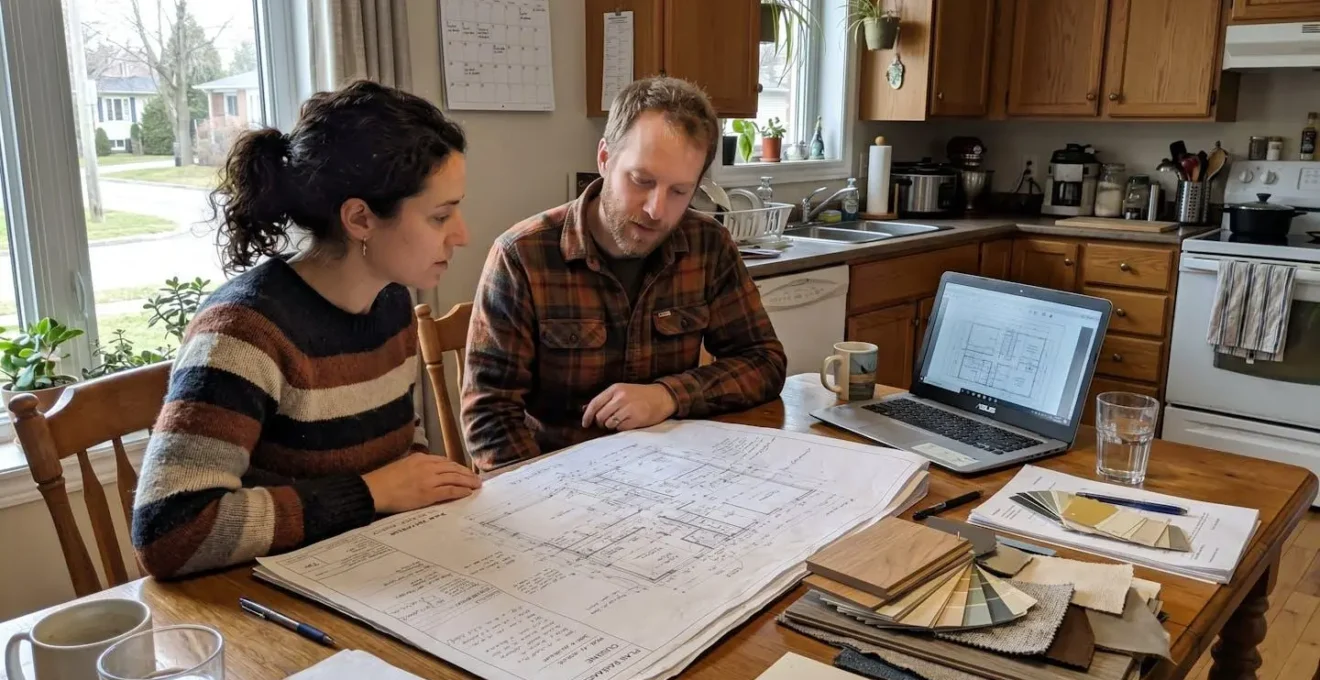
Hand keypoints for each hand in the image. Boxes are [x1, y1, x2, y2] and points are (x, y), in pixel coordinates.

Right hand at [362, 453, 481, 513]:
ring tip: (476, 485)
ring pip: (455, 478)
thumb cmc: (384, 480)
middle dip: (466, 473)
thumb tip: (428, 472)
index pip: (445, 461)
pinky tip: (467, 493)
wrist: (374, 490)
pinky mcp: (428, 493)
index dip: (457, 467)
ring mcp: (429, 479)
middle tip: (476, 479)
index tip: (464, 471)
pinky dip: (460, 491)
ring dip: (468, 482)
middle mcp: (427, 466)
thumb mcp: (403, 465)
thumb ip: (417, 466)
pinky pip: (450, 491)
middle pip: (453, 468)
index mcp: (420, 458)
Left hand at [582, 383, 676, 431]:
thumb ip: (604, 400)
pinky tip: (628, 422)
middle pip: (600, 416)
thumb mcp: (622, 391)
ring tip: (620, 421)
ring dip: (611, 426)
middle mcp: (620, 397)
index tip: (585, 424)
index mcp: (615, 389)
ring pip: (608, 423)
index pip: (594, 403)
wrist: (662, 397)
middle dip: (601, 422)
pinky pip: (620, 428)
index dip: (587, 416)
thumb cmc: (640, 395)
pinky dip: (621, 428)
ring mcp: (628, 407)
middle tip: (607, 423)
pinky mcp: (636, 418)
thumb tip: (585, 409)